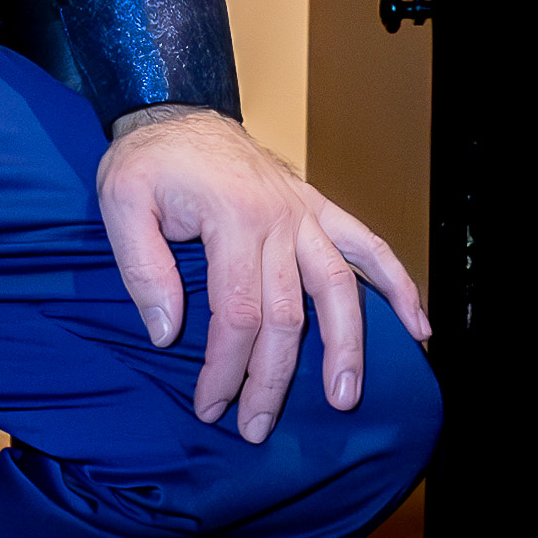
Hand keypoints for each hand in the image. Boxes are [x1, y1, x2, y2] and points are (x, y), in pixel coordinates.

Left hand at [97, 107, 428, 443]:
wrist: (177, 109)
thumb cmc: (148, 160)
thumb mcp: (121, 203)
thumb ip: (142, 269)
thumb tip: (168, 334)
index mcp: (233, 216)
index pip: (237, 312)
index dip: (225, 368)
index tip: (209, 406)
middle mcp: (279, 216)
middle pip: (287, 313)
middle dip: (273, 379)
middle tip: (255, 428)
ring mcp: (304, 212)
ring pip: (338, 286)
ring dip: (345, 345)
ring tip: (345, 398)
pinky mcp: (316, 207)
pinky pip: (366, 244)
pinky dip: (396, 282)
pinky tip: (416, 324)